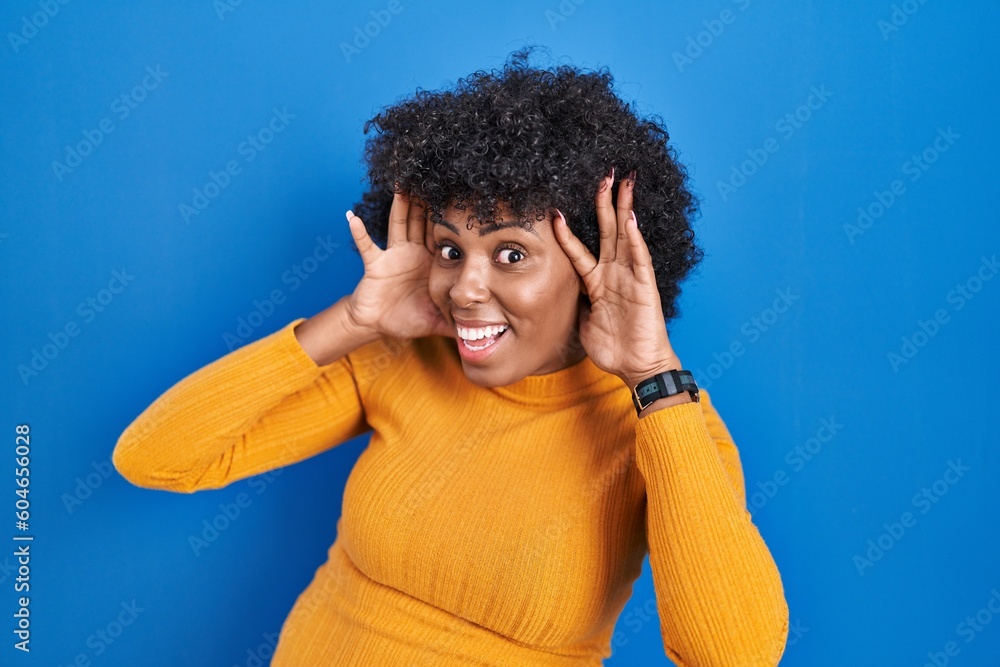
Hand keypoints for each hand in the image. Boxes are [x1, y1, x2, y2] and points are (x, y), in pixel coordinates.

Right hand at [345, 190, 452, 339]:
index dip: (453, 217)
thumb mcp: (439, 320)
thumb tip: (489, 333)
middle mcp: (414, 253)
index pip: (445, 235)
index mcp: (431, 262)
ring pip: (399, 224)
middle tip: (437, 175)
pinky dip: (359, 232)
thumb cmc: (407, 318)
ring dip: (399, 204)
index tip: (465, 196)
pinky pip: (367, 246)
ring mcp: (394, 255)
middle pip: (422, 221)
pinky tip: (352, 217)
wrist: (378, 324)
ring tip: (401, 182)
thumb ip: (462, 324)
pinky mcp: (375, 264)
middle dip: (428, 200)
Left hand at [552, 169, 682, 386]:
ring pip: (625, 235)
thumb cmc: (612, 347)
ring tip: (622, 182)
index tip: (555, 208)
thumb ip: (572, 302)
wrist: (636, 367)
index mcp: (597, 281)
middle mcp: (615, 273)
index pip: (579, 248)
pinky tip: (630, 219)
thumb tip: (553, 293)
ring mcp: (631, 277)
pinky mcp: (645, 287)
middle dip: (604, 201)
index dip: (567, 229)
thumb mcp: (582, 322)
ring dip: (623, 208)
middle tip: (602, 173)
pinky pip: (639, 258)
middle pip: (607, 230)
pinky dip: (634, 238)